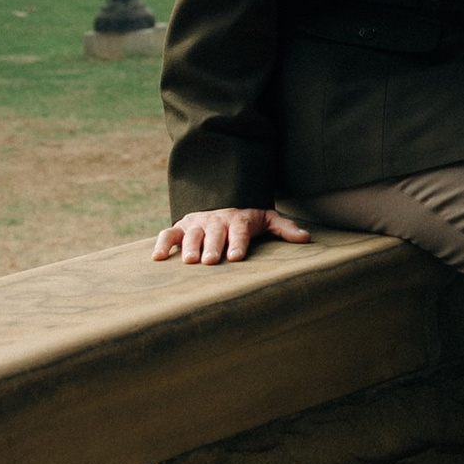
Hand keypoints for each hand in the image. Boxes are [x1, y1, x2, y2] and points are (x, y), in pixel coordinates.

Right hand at [154, 206, 311, 264]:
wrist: (223, 202)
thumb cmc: (248, 219)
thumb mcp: (268, 219)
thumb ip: (285, 228)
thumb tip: (306, 238)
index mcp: (238, 219)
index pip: (239, 231)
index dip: (238, 243)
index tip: (236, 257)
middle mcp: (216, 220)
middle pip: (214, 233)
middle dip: (212, 246)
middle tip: (211, 261)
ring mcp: (197, 223)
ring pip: (191, 234)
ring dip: (189, 247)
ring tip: (189, 261)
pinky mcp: (181, 227)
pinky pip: (168, 234)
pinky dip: (161, 244)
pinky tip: (157, 258)